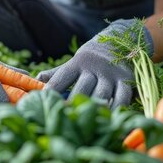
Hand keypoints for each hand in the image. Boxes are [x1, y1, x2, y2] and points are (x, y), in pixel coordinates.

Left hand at [37, 19, 152, 108]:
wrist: (119, 40)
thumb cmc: (89, 60)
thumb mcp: (73, 63)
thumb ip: (56, 73)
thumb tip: (35, 80)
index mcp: (77, 63)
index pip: (62, 77)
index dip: (53, 89)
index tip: (45, 102)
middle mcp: (94, 68)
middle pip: (82, 88)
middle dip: (74, 103)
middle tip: (66, 118)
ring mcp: (111, 74)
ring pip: (102, 94)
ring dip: (95, 108)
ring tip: (88, 122)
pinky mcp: (127, 80)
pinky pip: (123, 96)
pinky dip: (118, 108)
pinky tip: (112, 119)